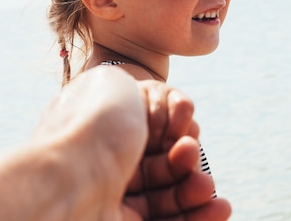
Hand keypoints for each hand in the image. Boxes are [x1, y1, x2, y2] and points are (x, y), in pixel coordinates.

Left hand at [41, 66, 230, 220]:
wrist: (69, 178)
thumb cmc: (94, 126)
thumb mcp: (117, 84)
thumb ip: (138, 90)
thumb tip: (160, 104)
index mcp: (101, 132)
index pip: (149, 135)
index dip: (175, 132)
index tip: (186, 132)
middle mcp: (104, 168)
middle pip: (160, 169)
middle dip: (186, 163)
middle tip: (191, 155)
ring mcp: (110, 203)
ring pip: (167, 201)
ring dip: (197, 192)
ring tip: (210, 190)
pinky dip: (199, 219)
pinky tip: (221, 210)